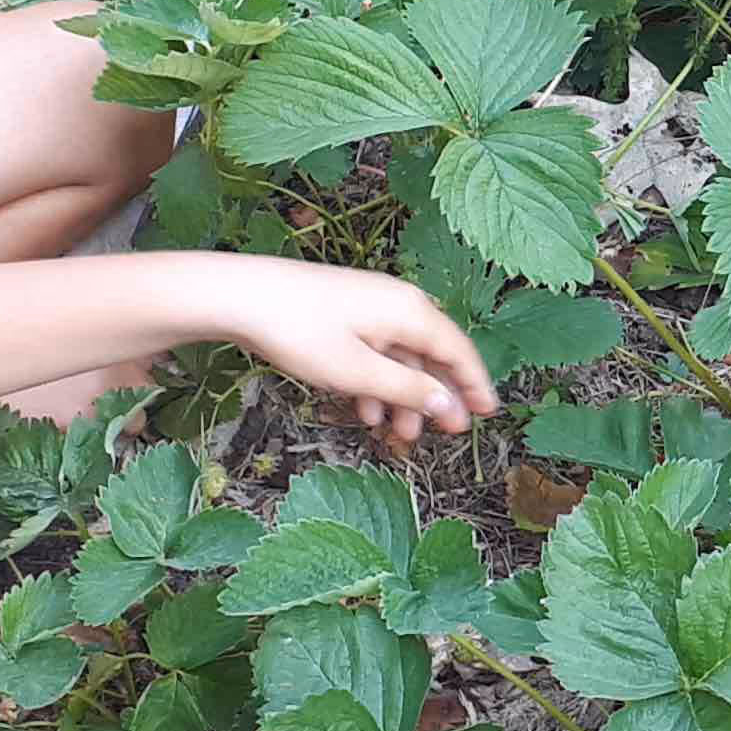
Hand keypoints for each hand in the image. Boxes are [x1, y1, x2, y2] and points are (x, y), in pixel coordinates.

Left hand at [218, 256, 500, 448]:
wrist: (241, 296)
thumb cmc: (300, 331)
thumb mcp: (358, 372)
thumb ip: (408, 390)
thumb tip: (450, 405)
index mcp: (412, 312)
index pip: (459, 352)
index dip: (476, 385)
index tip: (488, 414)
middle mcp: (400, 304)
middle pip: (432, 356)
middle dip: (438, 398)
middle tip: (446, 434)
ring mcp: (373, 307)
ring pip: (403, 357)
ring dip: (403, 396)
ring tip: (398, 434)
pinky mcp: (348, 313)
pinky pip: (377, 351)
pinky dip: (377, 382)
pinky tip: (366, 410)